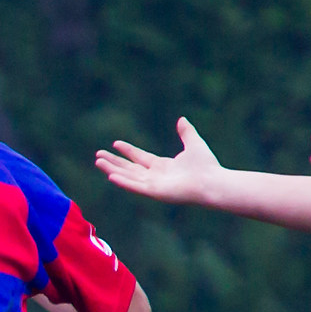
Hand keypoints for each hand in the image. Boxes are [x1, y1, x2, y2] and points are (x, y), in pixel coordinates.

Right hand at [95, 118, 227, 205]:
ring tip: (98, 162)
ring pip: (128, 176)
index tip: (115, 144)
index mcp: (163, 166)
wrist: (212, 181)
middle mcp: (155, 176)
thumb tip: (181, 119)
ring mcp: (153, 185)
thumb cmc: (206, 165)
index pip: (140, 158)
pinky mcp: (155, 192)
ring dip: (113, 170)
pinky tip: (111, 176)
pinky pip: (135, 186)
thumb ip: (186, 132)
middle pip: (129, 168)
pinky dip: (123, 182)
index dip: (127, 151)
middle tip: (98, 155)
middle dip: (114, 162)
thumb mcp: (194, 143)